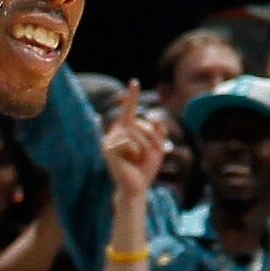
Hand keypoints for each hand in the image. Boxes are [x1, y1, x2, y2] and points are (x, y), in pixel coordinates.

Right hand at [103, 80, 166, 198]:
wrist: (137, 188)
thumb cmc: (145, 168)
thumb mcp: (157, 147)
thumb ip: (158, 131)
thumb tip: (155, 117)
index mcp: (125, 131)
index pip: (128, 111)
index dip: (131, 97)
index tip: (134, 82)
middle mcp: (115, 134)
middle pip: (137, 122)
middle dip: (152, 134)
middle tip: (160, 149)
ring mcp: (110, 141)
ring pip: (134, 131)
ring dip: (146, 144)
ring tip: (144, 158)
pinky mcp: (109, 150)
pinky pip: (129, 141)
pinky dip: (137, 151)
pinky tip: (133, 161)